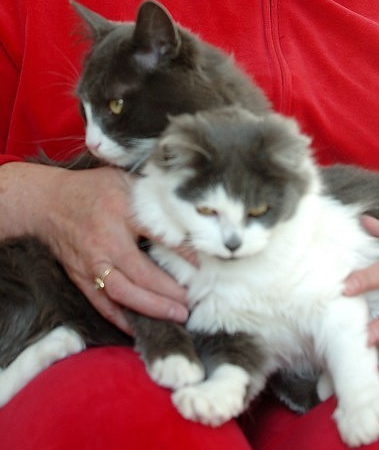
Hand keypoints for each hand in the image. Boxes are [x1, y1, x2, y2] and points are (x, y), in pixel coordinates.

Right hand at [3, 162, 188, 332]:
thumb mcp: (124, 178)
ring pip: (124, 294)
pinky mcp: (81, 277)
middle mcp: (107, 240)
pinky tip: (142, 326)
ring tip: (176, 316)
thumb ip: (152, 191)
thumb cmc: (93, 188)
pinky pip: (103, 304)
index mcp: (121, 211)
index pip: (159, 234)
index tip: (202, 264)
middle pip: (142, 273)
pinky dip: (122, 318)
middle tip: (192, 302)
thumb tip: (186, 204)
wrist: (48, 202)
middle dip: (169, 292)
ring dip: (152, 308)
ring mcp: (92, 263)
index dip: (183, 251)